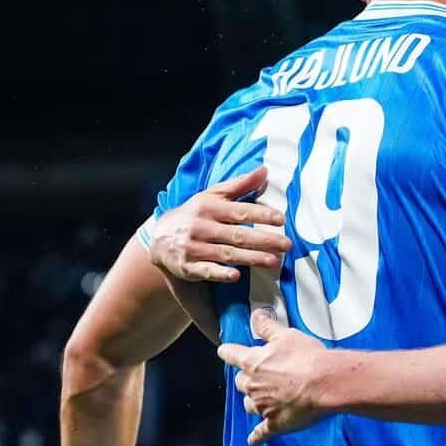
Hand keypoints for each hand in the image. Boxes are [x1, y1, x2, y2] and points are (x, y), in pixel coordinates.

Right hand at [149, 166, 290, 282]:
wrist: (159, 237)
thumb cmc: (195, 213)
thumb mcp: (213, 195)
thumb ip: (239, 184)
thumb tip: (264, 170)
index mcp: (209, 207)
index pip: (240, 211)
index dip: (261, 215)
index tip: (281, 220)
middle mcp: (201, 226)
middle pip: (237, 235)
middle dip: (263, 240)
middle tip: (287, 244)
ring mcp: (193, 247)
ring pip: (226, 254)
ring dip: (251, 258)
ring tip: (273, 261)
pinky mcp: (187, 267)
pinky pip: (205, 271)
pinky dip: (220, 273)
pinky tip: (236, 276)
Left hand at [218, 309, 328, 442]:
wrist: (325, 383)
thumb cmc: (307, 357)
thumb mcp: (287, 335)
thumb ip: (268, 327)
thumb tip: (255, 315)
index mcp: (253, 363)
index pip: (232, 355)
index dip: (228, 351)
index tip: (224, 351)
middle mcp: (253, 386)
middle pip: (239, 382)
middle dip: (245, 378)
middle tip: (257, 374)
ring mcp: (262, 407)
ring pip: (249, 404)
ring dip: (253, 400)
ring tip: (263, 398)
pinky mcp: (274, 424)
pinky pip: (261, 433)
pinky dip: (256, 436)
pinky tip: (253, 440)